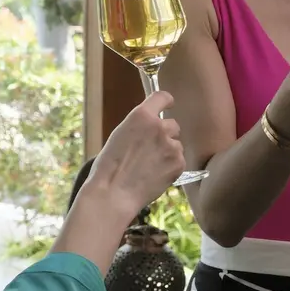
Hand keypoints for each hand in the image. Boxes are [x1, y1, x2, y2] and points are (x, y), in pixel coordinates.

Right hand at [83, 90, 184, 217]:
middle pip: (172, 124)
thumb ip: (139, 126)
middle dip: (165, 135)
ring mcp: (171, 145)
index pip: (163, 97)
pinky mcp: (178, 163)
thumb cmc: (110, 166)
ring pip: (176, 144)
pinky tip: (155, 175)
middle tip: (150, 150)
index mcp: (141, 116)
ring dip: (168, 152)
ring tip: (149, 166)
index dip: (166, 102)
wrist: (114, 193)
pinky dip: (171, 167)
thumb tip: (151, 126)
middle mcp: (160, 127)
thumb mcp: (120, 135)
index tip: (169, 105)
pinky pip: (179, 161)